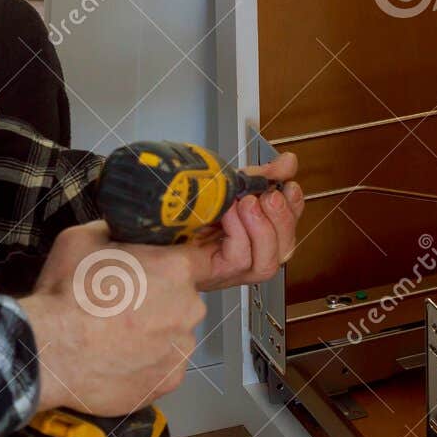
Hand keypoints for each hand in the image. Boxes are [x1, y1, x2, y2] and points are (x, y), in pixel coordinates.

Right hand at [22, 222, 207, 414]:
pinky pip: (164, 366)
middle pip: (184, 298)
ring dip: (153, 333)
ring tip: (116, 334)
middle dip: (160, 299)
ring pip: (174, 334)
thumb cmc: (67, 297)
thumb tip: (121, 230)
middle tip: (124, 303)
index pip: (202, 257)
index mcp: (175, 269)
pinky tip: (118, 357)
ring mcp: (180, 348)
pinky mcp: (169, 380)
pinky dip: (146, 363)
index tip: (163, 268)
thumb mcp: (83, 239)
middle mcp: (187, 308)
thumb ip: (115, 231)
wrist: (51, 351)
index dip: (178, 262)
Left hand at [188, 152, 304, 291]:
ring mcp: (228, 270)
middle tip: (269, 195)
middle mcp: (242, 256)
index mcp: (249, 235)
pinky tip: (227, 213)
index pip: (287, 229)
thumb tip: (288, 162)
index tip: (288, 183)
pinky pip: (239, 258)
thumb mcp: (226, 185)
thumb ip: (259, 176)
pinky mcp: (212, 274)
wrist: (142, 219)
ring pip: (267, 263)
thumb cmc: (178, 207)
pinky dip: (238, 232)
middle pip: (284, 250)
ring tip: (247, 204)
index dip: (294, 207)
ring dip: (264, 229)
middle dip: (283, 219)